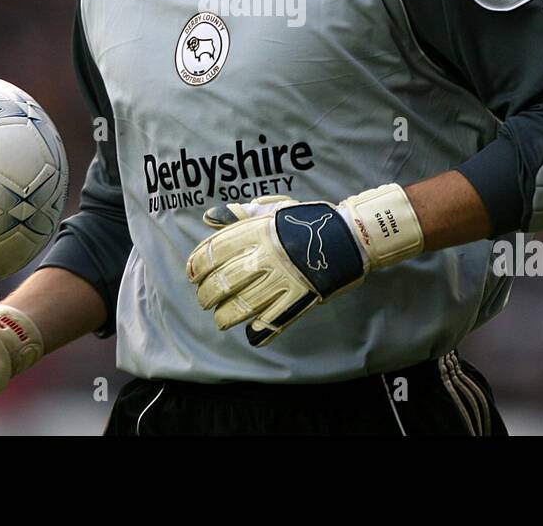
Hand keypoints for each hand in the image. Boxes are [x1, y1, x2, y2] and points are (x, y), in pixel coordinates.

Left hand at [185, 184, 423, 346]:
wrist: (349, 236)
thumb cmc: (306, 222)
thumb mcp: (272, 209)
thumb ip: (239, 214)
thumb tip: (209, 217)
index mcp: (256, 232)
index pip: (214, 252)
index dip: (197, 266)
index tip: (193, 274)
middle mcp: (265, 257)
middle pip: (222, 282)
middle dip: (206, 294)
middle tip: (205, 298)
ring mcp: (281, 281)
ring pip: (240, 306)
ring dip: (224, 316)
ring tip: (220, 317)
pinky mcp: (298, 300)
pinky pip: (270, 322)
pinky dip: (256, 333)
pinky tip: (249, 334)